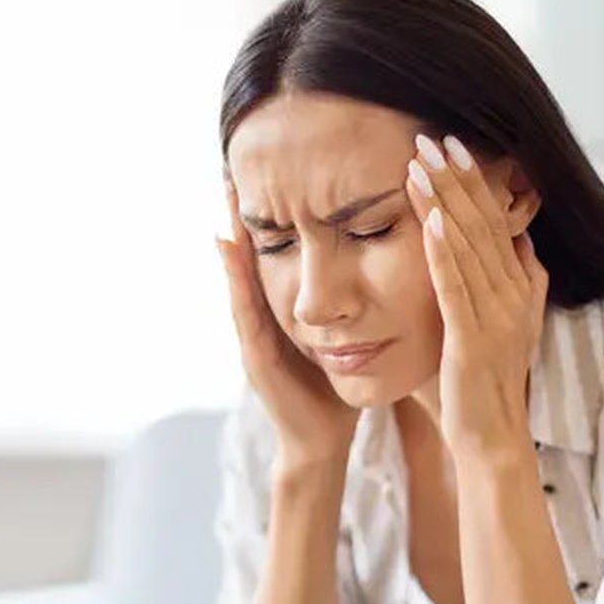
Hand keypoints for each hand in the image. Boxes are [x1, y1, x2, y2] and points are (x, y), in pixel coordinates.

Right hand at [215, 172, 360, 465]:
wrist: (322, 439)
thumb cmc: (336, 387)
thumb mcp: (344, 334)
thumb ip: (350, 302)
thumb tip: (375, 260)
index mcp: (289, 308)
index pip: (282, 249)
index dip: (276, 212)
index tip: (273, 166)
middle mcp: (266, 314)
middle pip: (253, 254)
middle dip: (245, 212)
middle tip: (235, 163)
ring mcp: (255, 332)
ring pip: (242, 272)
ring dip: (233, 232)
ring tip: (227, 190)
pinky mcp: (255, 352)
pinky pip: (244, 306)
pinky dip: (234, 275)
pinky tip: (229, 245)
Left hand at [406, 134, 547, 462]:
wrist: (491, 438)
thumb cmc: (479, 382)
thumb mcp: (491, 322)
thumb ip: (496, 283)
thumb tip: (505, 242)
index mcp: (518, 286)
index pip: (496, 221)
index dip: (475, 182)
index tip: (453, 145)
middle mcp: (514, 294)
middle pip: (483, 223)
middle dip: (457, 178)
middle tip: (432, 136)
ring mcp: (498, 316)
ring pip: (469, 246)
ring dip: (444, 202)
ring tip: (420, 164)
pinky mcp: (473, 338)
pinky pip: (456, 288)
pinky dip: (442, 253)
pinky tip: (428, 221)